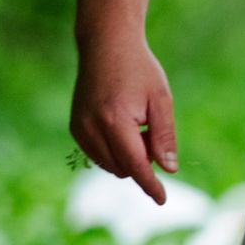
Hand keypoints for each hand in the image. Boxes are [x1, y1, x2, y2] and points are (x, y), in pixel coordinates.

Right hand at [70, 33, 178, 204]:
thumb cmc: (139, 69)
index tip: (162, 199)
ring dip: (127, 157)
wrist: (106, 45)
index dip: (150, 184)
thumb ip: (164, 136)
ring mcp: (79, 128)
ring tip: (137, 124)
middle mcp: (92, 127)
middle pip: (123, 167)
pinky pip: (98, 154)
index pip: (135, 165)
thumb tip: (169, 169)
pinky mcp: (75, 127)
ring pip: (109, 164)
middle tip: (151, 131)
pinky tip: (123, 126)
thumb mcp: (161, 100)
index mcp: (115, 121)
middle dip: (142, 161)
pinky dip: (114, 150)